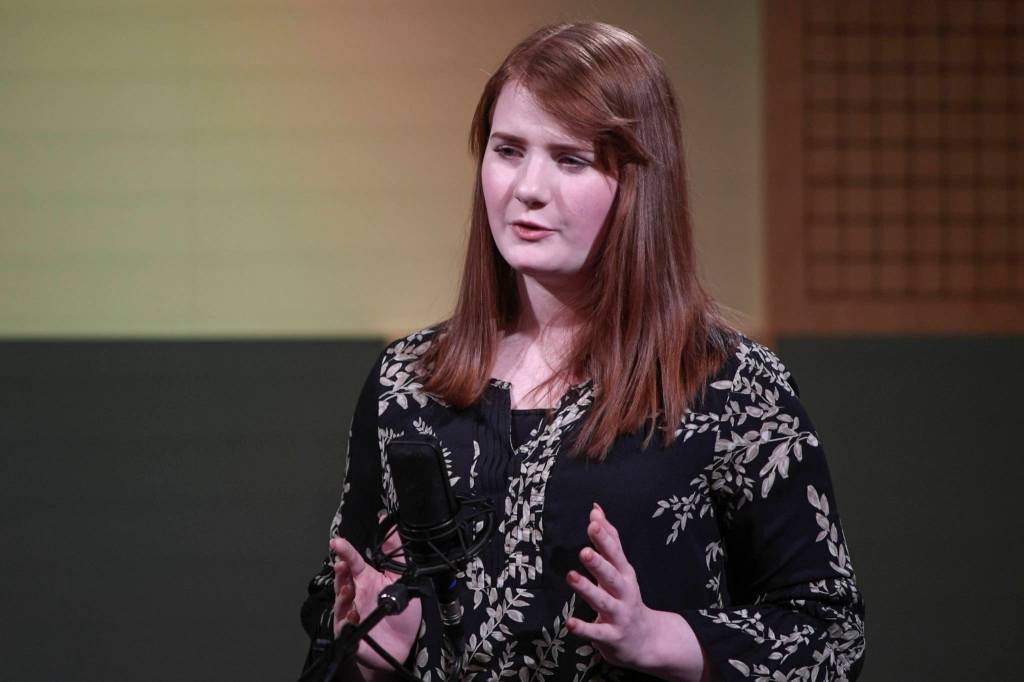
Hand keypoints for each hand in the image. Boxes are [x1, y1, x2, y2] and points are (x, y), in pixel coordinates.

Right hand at [331, 528, 420, 674]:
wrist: (406, 644)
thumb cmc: (402, 612)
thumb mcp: (401, 577)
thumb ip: (395, 551)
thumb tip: (389, 524)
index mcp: (366, 580)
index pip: (352, 562)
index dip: (345, 551)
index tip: (338, 542)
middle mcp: (355, 596)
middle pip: (341, 582)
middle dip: (340, 574)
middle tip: (342, 565)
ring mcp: (351, 615)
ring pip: (340, 604)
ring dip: (342, 597)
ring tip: (348, 590)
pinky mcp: (352, 635)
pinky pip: (344, 628)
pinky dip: (346, 623)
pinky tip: (352, 617)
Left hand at [565, 504, 707, 681]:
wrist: (646, 640)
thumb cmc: (626, 596)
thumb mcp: (620, 567)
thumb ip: (608, 539)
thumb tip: (596, 508)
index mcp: (624, 573)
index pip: (615, 552)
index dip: (604, 537)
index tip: (593, 521)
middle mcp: (624, 592)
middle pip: (611, 575)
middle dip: (599, 563)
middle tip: (584, 551)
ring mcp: (619, 615)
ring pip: (603, 601)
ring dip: (587, 590)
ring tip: (572, 577)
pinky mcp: (611, 636)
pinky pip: (597, 632)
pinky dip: (584, 628)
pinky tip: (569, 622)